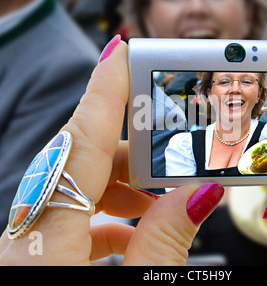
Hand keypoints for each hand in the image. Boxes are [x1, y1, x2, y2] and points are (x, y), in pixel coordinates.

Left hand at [0, 36, 223, 264]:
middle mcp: (29, 233)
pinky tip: (131, 230)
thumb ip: (163, 244)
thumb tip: (200, 194)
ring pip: (75, 184)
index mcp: (46, 242)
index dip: (105, 92)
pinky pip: (68, 214)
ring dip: (122, 185)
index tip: (122, 51)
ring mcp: (29, 241)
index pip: (79, 144)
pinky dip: (104, 213)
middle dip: (133, 151)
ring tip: (161, 206)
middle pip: (81, 160)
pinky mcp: (35, 253)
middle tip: (176, 157)